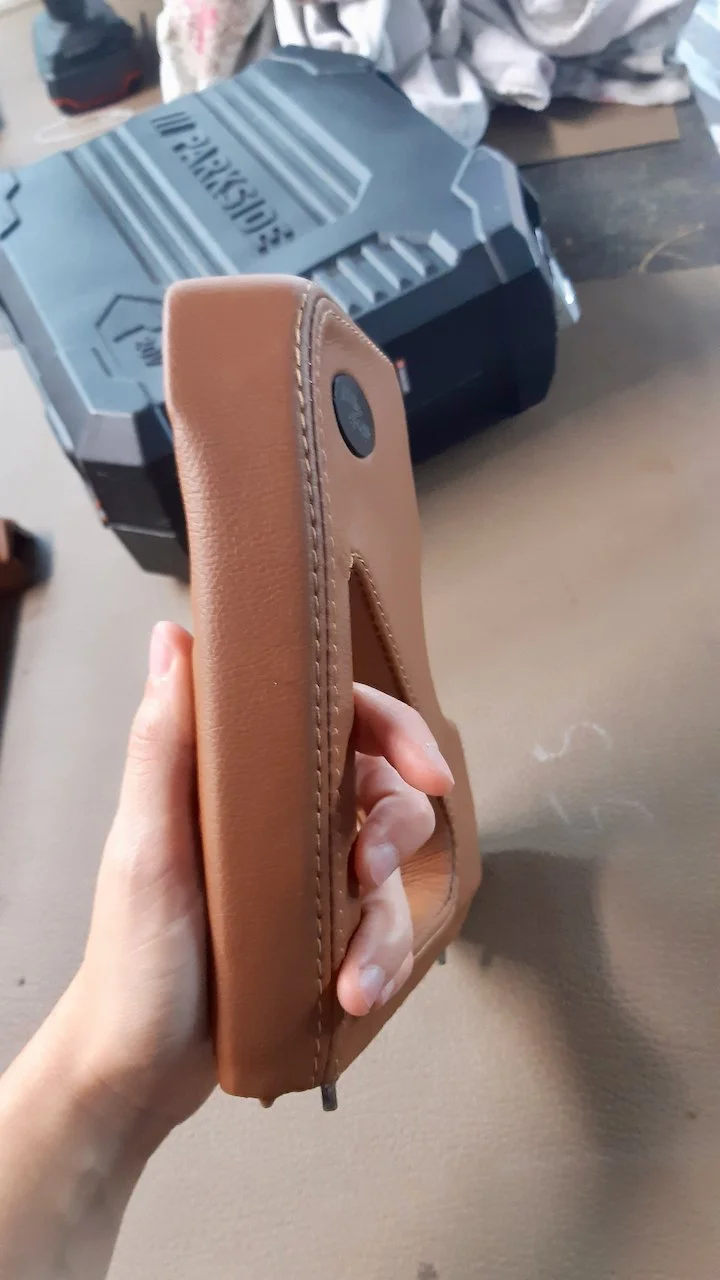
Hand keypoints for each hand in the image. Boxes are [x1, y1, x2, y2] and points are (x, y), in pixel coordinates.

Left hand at [70, 621, 453, 1135]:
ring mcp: (304, 878)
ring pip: (390, 872)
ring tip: (355, 976)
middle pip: (380, 790)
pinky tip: (353, 994)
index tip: (428, 768)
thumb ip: (163, 742)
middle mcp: (279, 818)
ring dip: (387, 923)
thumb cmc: (132, 954)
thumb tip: (172, 636)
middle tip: (369, 872)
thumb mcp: (147, 845)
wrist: (137, 1072)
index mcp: (238, 778)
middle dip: (397, 831)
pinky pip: (380, 933)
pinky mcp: (320, 935)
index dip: (391, 728)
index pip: (332, 719)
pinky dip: (379, 962)